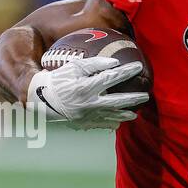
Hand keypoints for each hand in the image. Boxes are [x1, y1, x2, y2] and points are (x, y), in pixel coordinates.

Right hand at [27, 56, 148, 129]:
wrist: (41, 99)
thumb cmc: (58, 79)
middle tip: (146, 96)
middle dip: (134, 98)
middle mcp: (89, 103)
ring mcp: (87, 116)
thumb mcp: (73, 67)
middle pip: (118, 101)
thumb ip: (94, 64)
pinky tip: (119, 121)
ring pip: (112, 116)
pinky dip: (112, 122)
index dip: (126, 72)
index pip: (111, 78)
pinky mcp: (84, 124)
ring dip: (125, 114)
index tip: (139, 67)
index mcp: (86, 87)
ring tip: (135, 113)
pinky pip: (102, 124)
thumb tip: (115, 63)